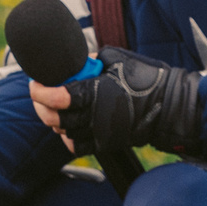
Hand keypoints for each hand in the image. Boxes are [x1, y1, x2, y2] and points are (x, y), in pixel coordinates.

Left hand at [31, 49, 201, 156]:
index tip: (35, 85)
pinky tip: (68, 126)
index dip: (41, 92)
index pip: (59, 97)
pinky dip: (67, 138)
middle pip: (56, 118)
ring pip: (64, 133)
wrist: (171, 106)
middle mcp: (96, 115)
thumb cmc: (148, 79)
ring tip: (51, 109)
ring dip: (53, 121)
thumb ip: (93, 60)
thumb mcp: (119, 59)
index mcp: (97, 92)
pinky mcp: (106, 143)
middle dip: (40, 107)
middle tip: (38, 96)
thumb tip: (77, 62)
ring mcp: (100, 132)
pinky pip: (77, 146)